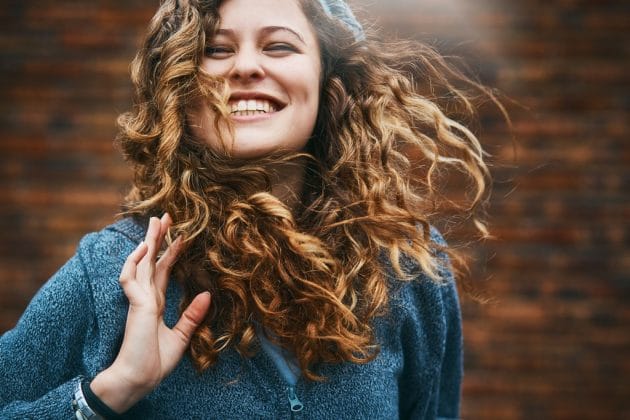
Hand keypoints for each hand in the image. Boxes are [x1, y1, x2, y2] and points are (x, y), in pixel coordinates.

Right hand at [90, 214, 210, 412]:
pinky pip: (130, 277)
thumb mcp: (181, 336)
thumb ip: (192, 316)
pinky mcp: (135, 304)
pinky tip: (145, 247)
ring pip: (141, 262)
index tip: (180, 236)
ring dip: (148, 241)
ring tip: (157, 221)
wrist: (140, 378)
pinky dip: (135, 261)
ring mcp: (138, 299)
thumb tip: (207, 295)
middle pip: (150, 260)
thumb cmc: (155, 362)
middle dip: (157, 238)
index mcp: (154, 303)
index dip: (170, 253)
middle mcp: (145, 297)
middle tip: (165, 216)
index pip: (162, 271)